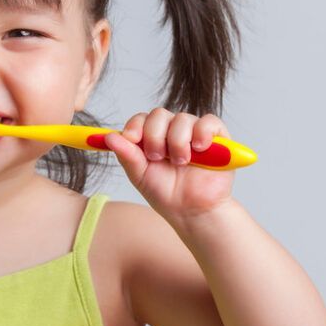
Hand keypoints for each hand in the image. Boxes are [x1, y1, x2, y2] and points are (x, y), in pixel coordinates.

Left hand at [103, 108, 235, 224]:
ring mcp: (194, 133)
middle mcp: (173, 131)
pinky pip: (208, 122)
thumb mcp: (140, 175)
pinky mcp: (217, 137)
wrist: (192, 212)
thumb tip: (108, 136)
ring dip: (178, 142)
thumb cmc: (166, 195)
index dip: (135, 126)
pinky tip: (199, 149)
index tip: (131, 139)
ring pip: (182, 118)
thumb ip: (126, 155)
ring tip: (181, 163)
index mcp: (153, 138)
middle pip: (159, 114)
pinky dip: (202, 132)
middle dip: (155, 136)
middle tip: (158, 157)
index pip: (141, 119)